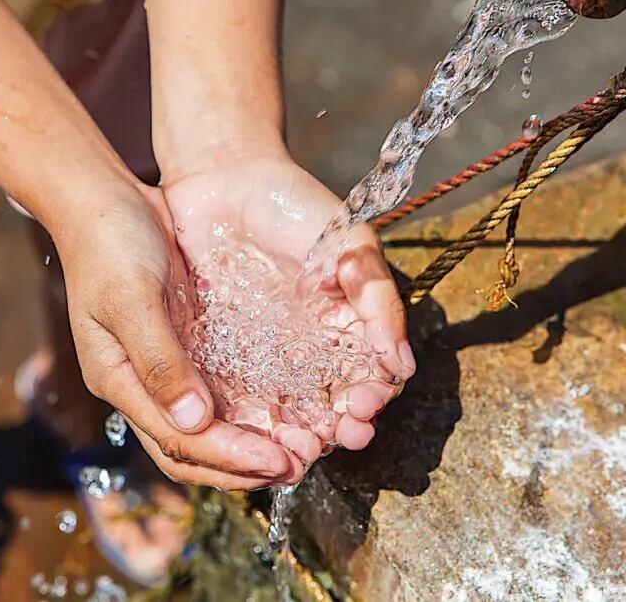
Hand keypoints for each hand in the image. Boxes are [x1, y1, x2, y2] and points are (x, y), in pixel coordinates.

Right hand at [49, 179, 302, 488]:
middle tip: (297, 467)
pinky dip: (248, 410)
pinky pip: (219, 391)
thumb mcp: (132, 298)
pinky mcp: (185, 345)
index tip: (275, 461)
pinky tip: (284, 411)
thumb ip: (160, 360)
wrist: (103, 199)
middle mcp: (142, 383)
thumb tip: (195, 421)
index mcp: (119, 380)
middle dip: (242, 466)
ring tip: (298, 450)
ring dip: (249, 445)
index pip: (178, 441)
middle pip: (192, 449)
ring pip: (206, 427)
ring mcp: (163, 367)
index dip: (228, 457)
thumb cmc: (109, 243)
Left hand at [163, 151, 414, 464]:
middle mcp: (311, 351)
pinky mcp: (223, 357)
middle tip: (334, 436)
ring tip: (297, 447)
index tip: (364, 407)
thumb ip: (377, 300)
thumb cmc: (294, 205)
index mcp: (348, 328)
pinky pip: (240, 400)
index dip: (372, 400)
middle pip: (331, 408)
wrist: (223, 178)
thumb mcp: (349, 244)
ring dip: (296, 437)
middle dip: (337, 429)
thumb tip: (402, 364)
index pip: (370, 380)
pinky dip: (250, 423)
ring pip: (287, 413)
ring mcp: (267, 357)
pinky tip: (253, 432)